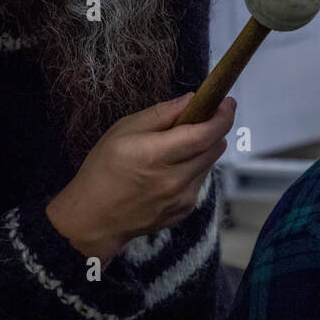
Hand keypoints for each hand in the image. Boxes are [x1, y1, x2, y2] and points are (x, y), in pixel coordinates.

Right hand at [45, 93, 234, 263]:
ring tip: (175, 150)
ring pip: (209, 164)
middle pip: (215, 148)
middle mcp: (174, 180)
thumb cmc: (102, 171)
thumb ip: (160, 114)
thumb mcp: (122, 131)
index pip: (205, 134)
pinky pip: (199, 182)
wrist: (93, 220)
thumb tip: (191, 100)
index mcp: (156, 156)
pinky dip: (193, 171)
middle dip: (213, 130)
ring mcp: (181, 199)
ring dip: (202, 151)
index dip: (222, 116)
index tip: (227, 103)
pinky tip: (168, 173)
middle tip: (201, 120)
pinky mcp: (184, 211)